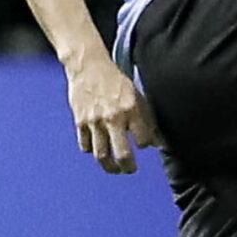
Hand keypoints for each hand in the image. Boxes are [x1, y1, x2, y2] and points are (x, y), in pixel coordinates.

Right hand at [67, 55, 159, 173]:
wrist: (88, 67)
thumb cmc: (115, 81)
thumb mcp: (137, 95)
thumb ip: (147, 118)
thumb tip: (157, 141)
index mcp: (131, 109)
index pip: (144, 140)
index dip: (146, 144)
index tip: (144, 144)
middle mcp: (113, 117)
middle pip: (123, 154)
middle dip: (129, 167)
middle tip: (131, 170)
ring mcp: (95, 121)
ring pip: (102, 155)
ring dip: (109, 166)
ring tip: (115, 169)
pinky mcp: (80, 122)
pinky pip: (86, 146)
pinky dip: (92, 151)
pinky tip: (98, 150)